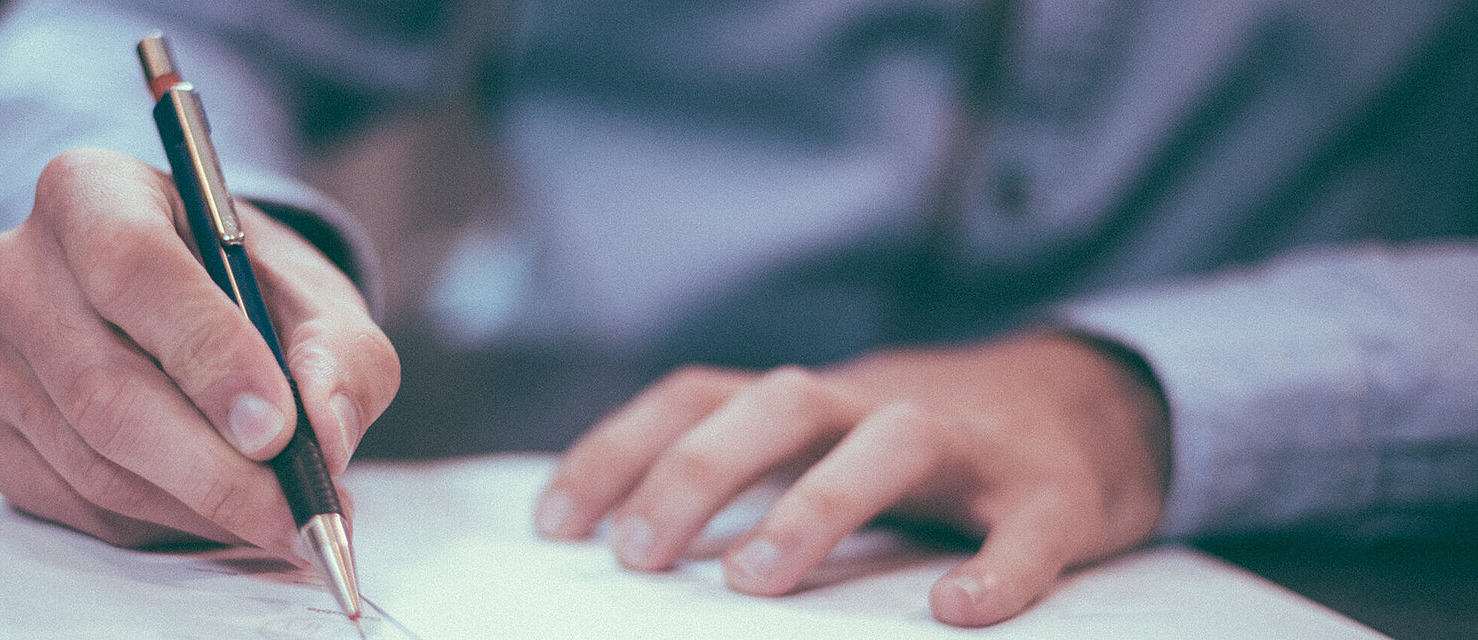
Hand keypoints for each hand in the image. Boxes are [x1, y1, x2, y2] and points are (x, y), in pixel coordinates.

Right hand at [0, 148, 397, 557]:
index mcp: (90, 191)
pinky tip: (212, 512)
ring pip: (90, 461)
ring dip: (197, 507)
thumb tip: (325, 432)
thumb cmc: (247, 293)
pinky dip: (156, 524)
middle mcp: (14, 264)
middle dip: (214, 470)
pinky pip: (70, 502)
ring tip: (278, 519)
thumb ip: (341, 356)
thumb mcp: (317, 301)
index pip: (133, 267)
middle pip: (103, 387)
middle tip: (296, 514)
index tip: (277, 428)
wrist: (182, 311)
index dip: (207, 354)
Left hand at [533, 332, 1168, 626]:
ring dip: (816, 504)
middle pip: (778, 403)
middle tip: (638, 555)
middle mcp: (877, 405)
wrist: (1096, 403)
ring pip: (891, 442)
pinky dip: (998, 567)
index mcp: (811, 402)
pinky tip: (961, 611)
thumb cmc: (925, 447)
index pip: (696, 397)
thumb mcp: (824, 441)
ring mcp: (971, 445)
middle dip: (698, 471)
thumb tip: (626, 543)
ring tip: (755, 581)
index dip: (618, 451)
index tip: (554, 525)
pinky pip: (1027, 527)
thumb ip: (744, 474)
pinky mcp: (1054, 493)